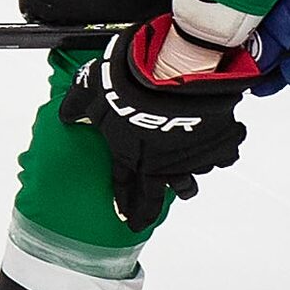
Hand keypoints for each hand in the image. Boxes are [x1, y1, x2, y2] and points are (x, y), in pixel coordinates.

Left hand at [61, 15, 261, 226]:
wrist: (174, 69)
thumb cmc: (129, 82)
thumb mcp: (91, 89)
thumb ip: (76, 105)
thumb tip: (65, 115)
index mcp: (132, 156)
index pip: (126, 189)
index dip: (126, 206)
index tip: (129, 220)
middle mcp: (163, 163)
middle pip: (163, 194)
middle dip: (157, 206)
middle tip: (154, 210)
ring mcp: (193, 155)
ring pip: (196, 175)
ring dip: (193, 173)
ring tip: (193, 168)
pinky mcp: (219, 141)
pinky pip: (224, 155)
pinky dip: (222, 150)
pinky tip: (220, 142)